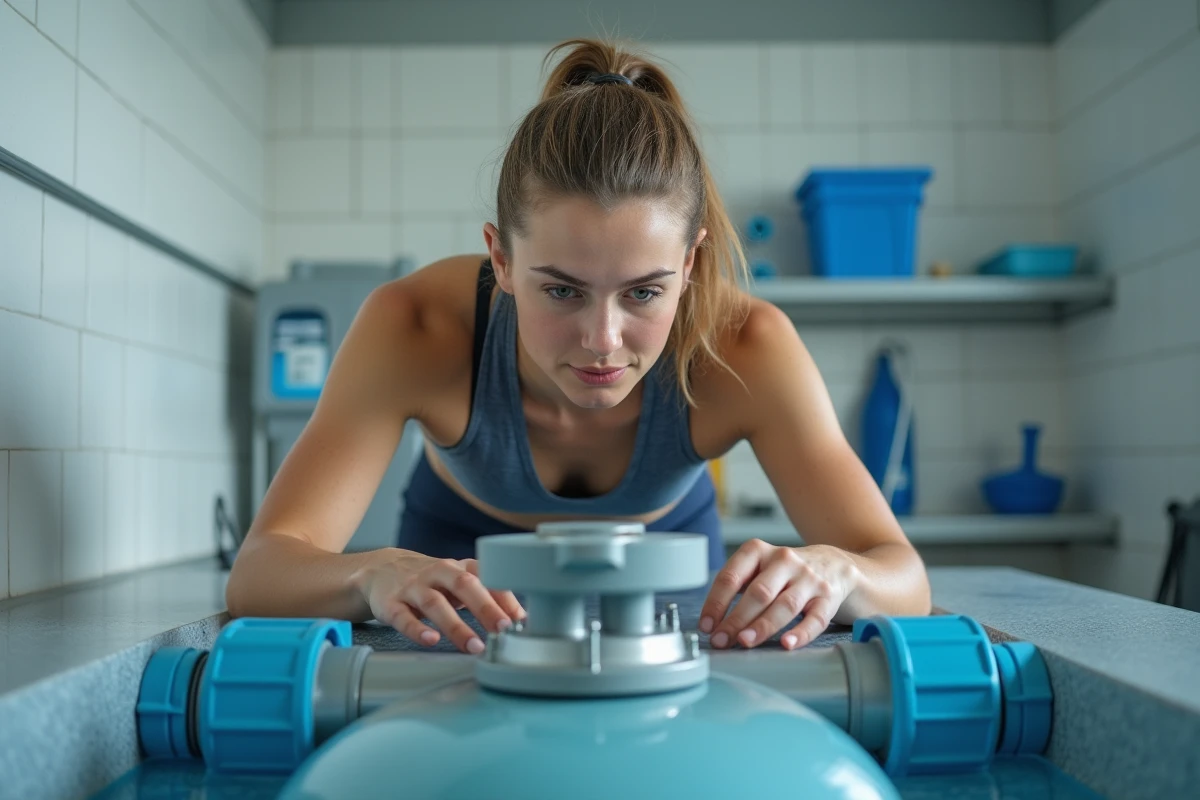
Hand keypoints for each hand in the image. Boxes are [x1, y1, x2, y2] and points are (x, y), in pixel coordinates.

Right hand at [351, 553, 525, 653]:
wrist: (381, 570)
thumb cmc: (431, 580)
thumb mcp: (459, 582)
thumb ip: (488, 596)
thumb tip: (521, 619)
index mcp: (459, 568)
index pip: (487, 576)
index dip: (506, 597)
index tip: (521, 620)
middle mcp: (438, 573)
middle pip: (464, 585)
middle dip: (486, 607)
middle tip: (503, 630)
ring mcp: (413, 587)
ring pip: (436, 603)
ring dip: (457, 625)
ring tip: (474, 645)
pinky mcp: (391, 603)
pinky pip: (404, 617)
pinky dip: (417, 629)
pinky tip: (431, 640)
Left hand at [699, 541, 858, 650]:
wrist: (833, 564)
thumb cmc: (784, 572)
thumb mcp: (757, 567)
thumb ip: (736, 588)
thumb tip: (713, 623)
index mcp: (758, 551)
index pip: (731, 576)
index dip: (716, 602)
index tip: (707, 625)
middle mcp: (784, 561)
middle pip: (758, 592)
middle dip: (736, 619)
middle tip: (721, 640)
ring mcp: (808, 578)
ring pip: (784, 605)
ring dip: (763, 626)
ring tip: (745, 642)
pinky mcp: (827, 597)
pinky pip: (815, 618)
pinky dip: (801, 633)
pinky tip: (787, 644)